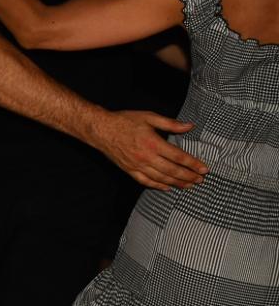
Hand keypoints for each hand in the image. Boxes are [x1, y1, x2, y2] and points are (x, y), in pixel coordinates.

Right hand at [88, 109, 206, 189]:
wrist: (100, 130)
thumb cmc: (124, 121)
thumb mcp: (149, 117)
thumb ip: (170, 124)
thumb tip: (189, 126)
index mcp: (153, 143)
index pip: (179, 157)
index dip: (193, 164)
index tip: (204, 169)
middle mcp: (146, 157)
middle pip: (172, 170)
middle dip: (189, 176)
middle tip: (201, 180)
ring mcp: (137, 165)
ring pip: (161, 178)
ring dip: (177, 183)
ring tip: (189, 185)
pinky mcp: (129, 170)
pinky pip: (145, 181)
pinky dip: (158, 186)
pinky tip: (167, 187)